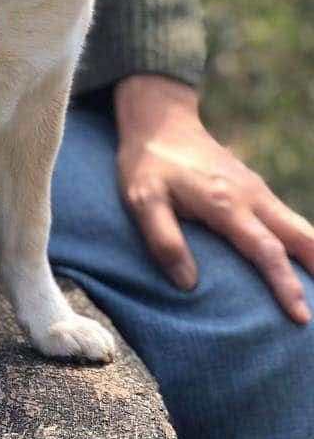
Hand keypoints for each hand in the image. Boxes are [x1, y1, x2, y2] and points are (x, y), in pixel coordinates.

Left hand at [115, 74, 313, 323]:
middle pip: (300, 237)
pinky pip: (285, 218)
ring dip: (312, 256)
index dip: (285, 284)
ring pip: (298, 226)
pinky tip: (297, 260)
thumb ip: (163, 240)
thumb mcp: (142, 200)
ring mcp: (256, 190)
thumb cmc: (147, 164)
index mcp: (226, 204)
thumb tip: (188, 283)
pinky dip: (299, 241)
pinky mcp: (253, 188)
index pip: (266, 250)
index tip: (299, 315)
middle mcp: (251, 196)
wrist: (159, 123)